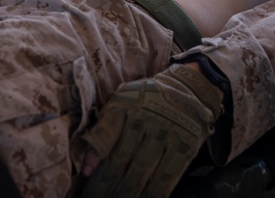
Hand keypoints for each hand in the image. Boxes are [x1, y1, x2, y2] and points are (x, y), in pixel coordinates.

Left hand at [80, 62, 223, 197]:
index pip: (106, 134)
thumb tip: (88, 166)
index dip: (95, 156)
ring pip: (144, 169)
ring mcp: (167, 133)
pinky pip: (168, 174)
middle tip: (99, 196)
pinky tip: (147, 197)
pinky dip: (156, 191)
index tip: (86, 176)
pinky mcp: (185, 145)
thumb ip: (104, 129)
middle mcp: (146, 118)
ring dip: (130, 191)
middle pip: (124, 157)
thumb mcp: (122, 101)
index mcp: (126, 105)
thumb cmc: (146, 98)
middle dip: (109, 181)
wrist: (187, 88)